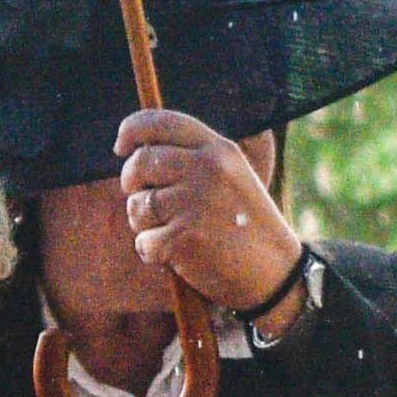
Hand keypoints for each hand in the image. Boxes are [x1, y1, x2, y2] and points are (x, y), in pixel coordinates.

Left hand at [115, 110, 303, 319]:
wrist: (276, 274)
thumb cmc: (247, 226)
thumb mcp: (234, 176)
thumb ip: (195, 157)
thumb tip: (139, 147)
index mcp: (220, 150)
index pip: (161, 123)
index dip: (132, 130)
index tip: (120, 146)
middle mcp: (207, 169)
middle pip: (140, 163)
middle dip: (131, 183)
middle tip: (143, 199)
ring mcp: (195, 203)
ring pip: (137, 204)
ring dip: (143, 223)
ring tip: (169, 231)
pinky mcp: (184, 237)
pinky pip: (144, 241)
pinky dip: (152, 252)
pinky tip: (176, 255)